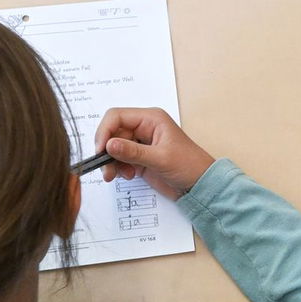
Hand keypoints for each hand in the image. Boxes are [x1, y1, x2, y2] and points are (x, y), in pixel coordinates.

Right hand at [93, 108, 215, 198]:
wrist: (199, 185)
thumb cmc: (189, 165)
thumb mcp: (161, 158)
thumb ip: (133, 152)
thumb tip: (109, 145)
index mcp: (150, 119)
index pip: (116, 116)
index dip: (105, 131)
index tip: (101, 150)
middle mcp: (143, 128)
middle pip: (112, 133)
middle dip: (106, 151)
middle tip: (107, 170)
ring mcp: (140, 143)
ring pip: (113, 147)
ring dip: (110, 162)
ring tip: (115, 176)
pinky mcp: (139, 158)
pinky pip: (119, 159)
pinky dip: (117, 168)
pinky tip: (127, 176)